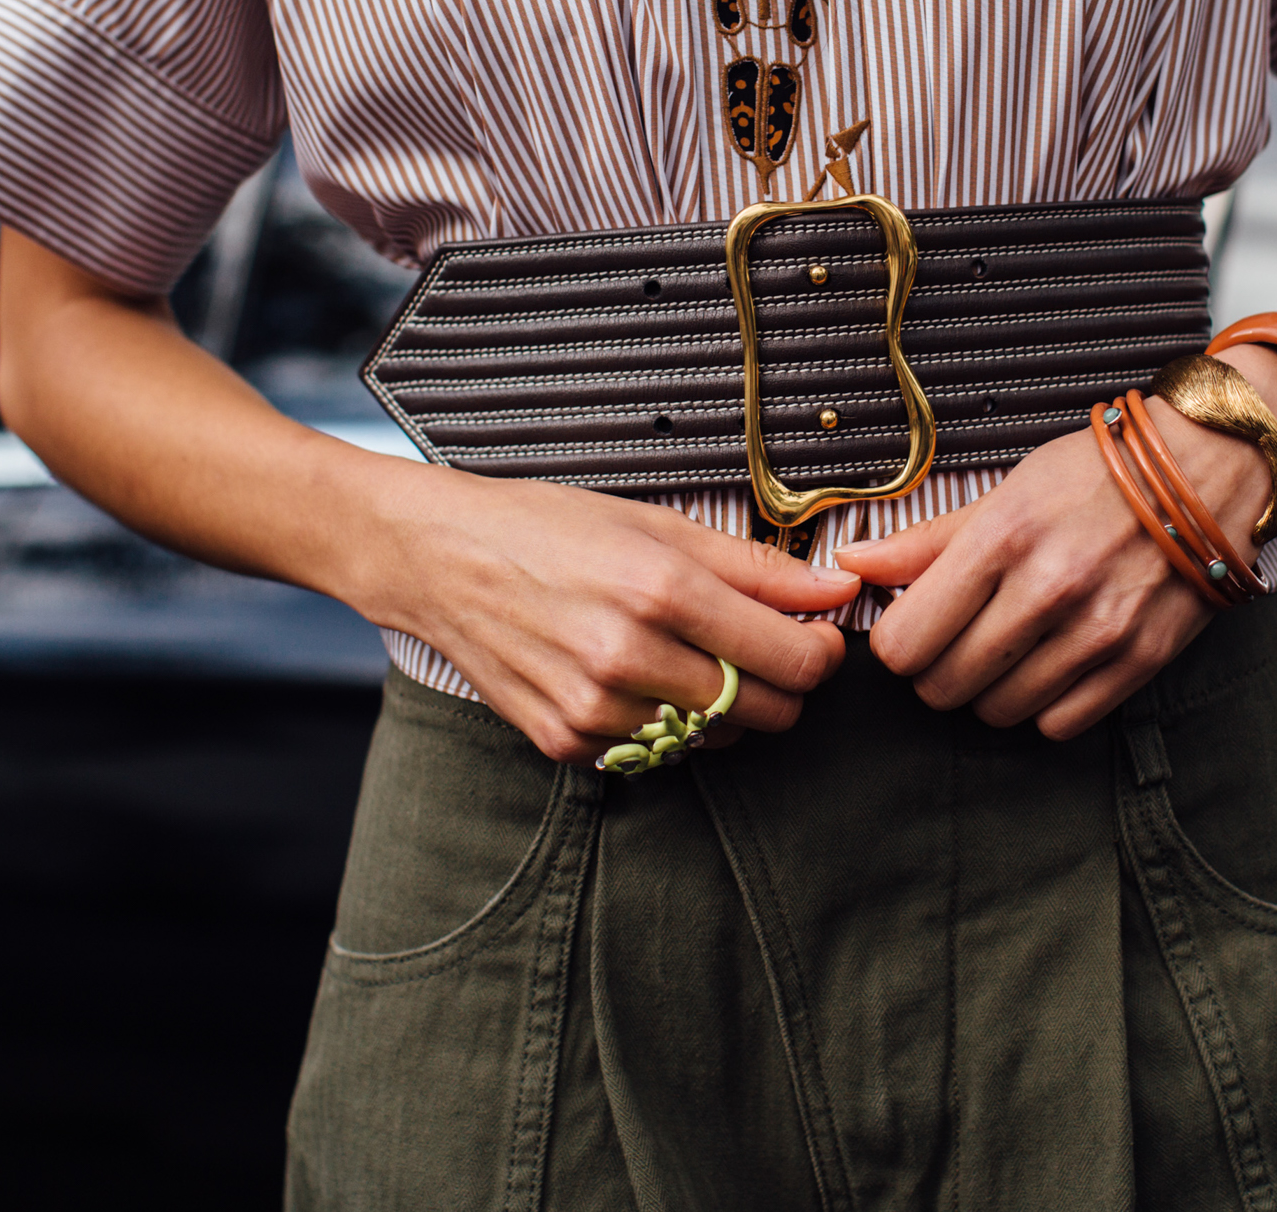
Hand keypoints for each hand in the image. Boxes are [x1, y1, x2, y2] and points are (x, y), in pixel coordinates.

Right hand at [332, 466, 855, 766]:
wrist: (440, 560)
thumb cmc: (546, 529)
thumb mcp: (656, 524)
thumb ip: (756, 565)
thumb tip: (835, 588)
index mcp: (660, 590)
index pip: (792, 659)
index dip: (821, 653)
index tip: (818, 636)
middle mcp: (628, 656)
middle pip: (763, 710)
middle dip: (782, 685)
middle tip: (765, 650)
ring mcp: (594, 709)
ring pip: (713, 738)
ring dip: (723, 707)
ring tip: (690, 655)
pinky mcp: (566, 742)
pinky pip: (654, 752)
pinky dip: (665, 724)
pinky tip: (639, 678)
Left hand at [837, 399, 1275, 738]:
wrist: (1208, 471)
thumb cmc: (1097, 475)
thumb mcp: (1006, 490)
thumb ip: (926, 540)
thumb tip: (853, 566)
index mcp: (1003, 537)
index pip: (906, 640)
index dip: (897, 642)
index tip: (911, 627)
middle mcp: (1048, 588)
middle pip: (945, 685)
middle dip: (937, 671)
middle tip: (955, 642)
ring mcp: (1097, 630)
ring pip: (998, 712)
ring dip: (989, 691)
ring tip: (1007, 650)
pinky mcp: (1139, 660)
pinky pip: (1059, 723)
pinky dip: (1043, 706)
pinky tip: (1048, 666)